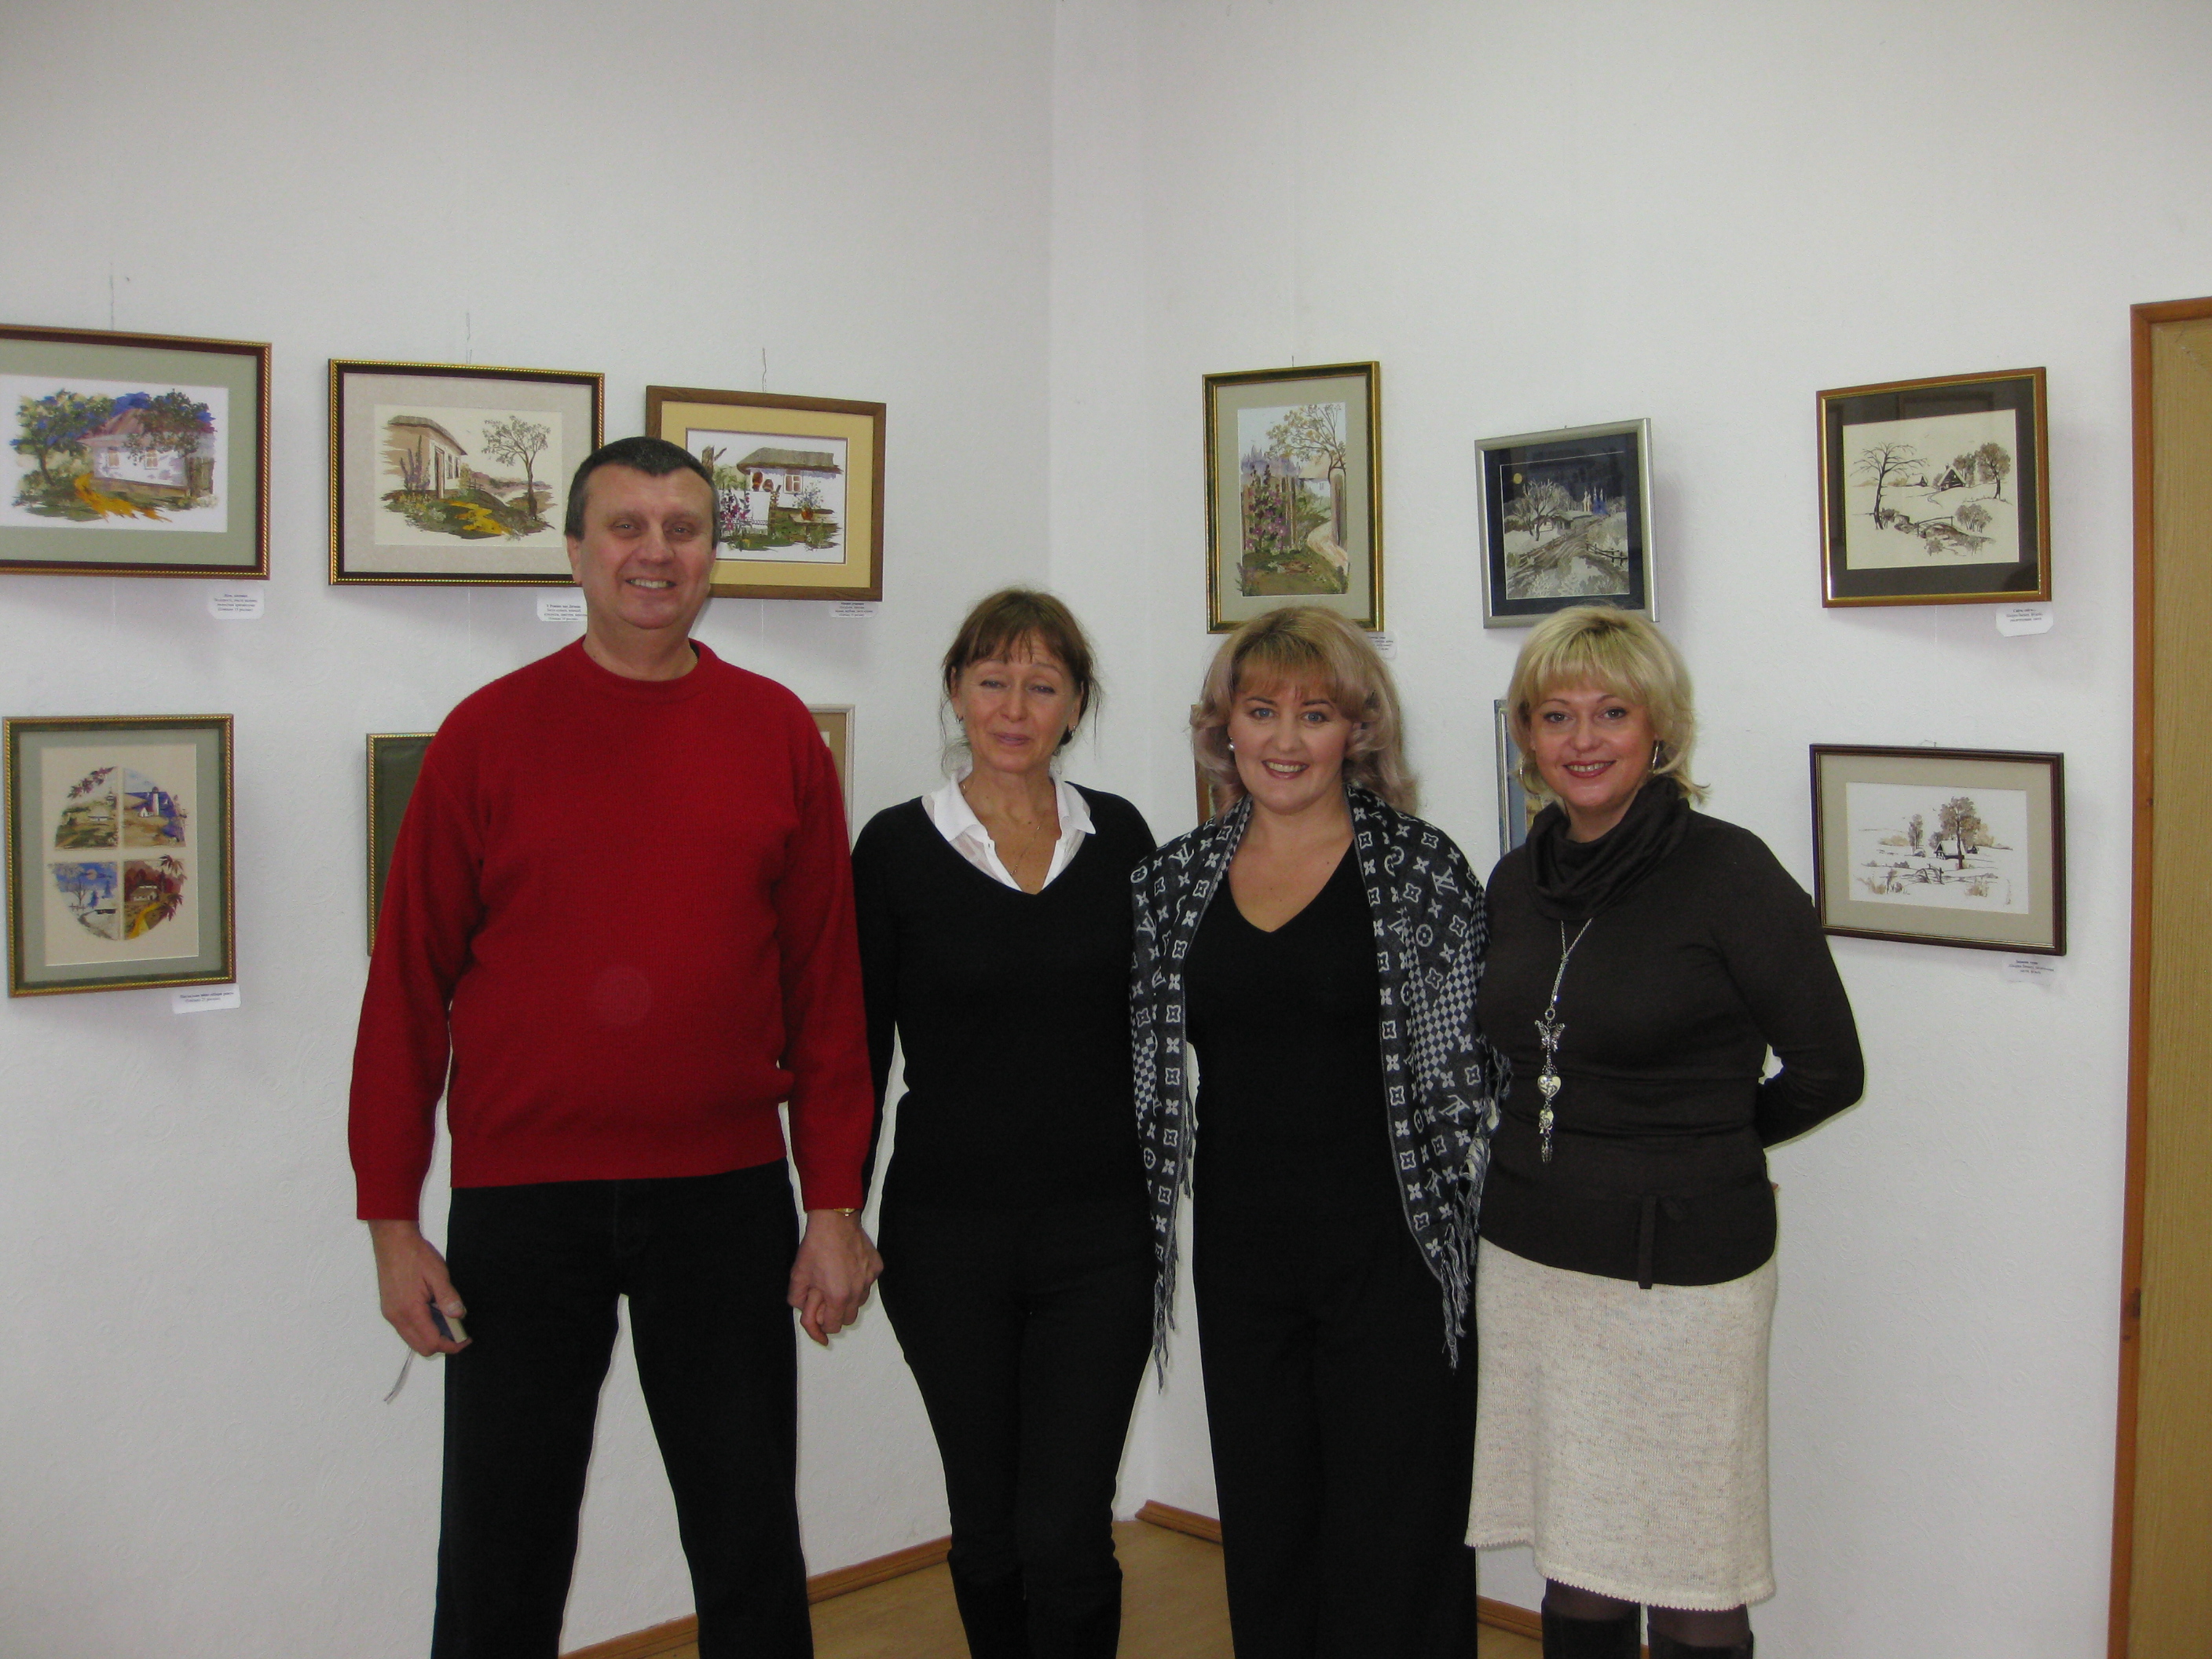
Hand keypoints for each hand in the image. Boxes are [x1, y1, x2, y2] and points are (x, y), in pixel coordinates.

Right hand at [369, 1218, 468, 1356]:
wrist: (392, 1241)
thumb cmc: (415, 1254)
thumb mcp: (437, 1274)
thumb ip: (448, 1297)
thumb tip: (459, 1315)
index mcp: (410, 1310)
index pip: (432, 1343)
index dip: (452, 1345)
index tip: (465, 1338)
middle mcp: (397, 1317)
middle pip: (421, 1347)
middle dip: (442, 1344)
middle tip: (459, 1331)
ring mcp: (391, 1314)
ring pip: (413, 1339)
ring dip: (432, 1335)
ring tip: (448, 1318)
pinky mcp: (389, 1309)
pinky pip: (406, 1328)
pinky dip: (422, 1327)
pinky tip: (434, 1311)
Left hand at [786, 1209, 881, 1346]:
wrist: (835, 1221)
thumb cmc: (815, 1247)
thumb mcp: (798, 1276)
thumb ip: (798, 1301)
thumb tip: (806, 1312)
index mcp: (838, 1297)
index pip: (833, 1327)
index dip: (822, 1325)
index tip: (817, 1316)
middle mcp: (857, 1292)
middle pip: (849, 1319)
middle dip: (836, 1314)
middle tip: (825, 1299)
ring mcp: (869, 1279)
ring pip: (860, 1302)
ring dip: (848, 1300)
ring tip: (837, 1282)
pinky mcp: (876, 1267)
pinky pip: (868, 1284)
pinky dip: (858, 1282)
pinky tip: (848, 1269)